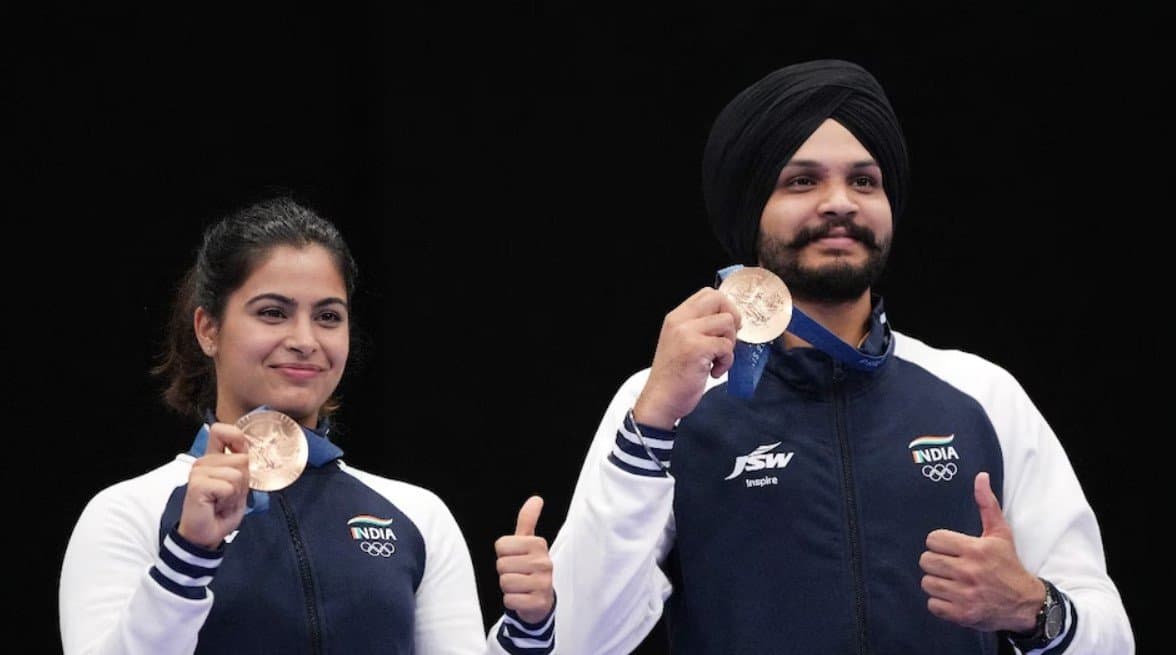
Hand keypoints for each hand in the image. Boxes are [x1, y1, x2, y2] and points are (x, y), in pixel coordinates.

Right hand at [178, 422, 251, 548]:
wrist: (206, 534)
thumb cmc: (221, 510)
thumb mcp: (239, 485)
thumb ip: (241, 466)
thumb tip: (246, 452)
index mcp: (213, 458)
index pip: (221, 431)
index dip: (237, 437)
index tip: (241, 454)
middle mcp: (204, 461)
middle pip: (241, 459)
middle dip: (243, 481)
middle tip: (228, 495)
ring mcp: (199, 471)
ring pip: (237, 474)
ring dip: (235, 492)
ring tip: (222, 501)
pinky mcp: (197, 484)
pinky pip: (228, 486)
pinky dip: (228, 499)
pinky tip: (216, 506)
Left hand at [494, 495, 554, 623]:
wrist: (541, 599)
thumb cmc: (529, 566)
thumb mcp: (528, 542)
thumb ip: (528, 520)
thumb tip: (536, 498)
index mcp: (539, 544)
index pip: (501, 545)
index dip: (503, 554)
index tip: (516, 557)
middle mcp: (544, 562)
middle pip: (501, 565)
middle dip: (505, 571)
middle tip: (518, 573)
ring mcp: (543, 583)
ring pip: (505, 583)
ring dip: (508, 587)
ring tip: (520, 585)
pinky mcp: (539, 602)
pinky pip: (509, 600)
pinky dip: (512, 601)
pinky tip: (522, 598)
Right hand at [633, 287, 740, 428]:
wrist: (660, 400)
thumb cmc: (674, 376)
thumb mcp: (681, 343)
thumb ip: (699, 327)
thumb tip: (730, 320)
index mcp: (676, 317)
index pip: (708, 293)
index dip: (724, 307)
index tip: (725, 327)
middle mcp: (680, 321)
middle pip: (719, 299)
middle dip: (733, 318)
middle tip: (728, 339)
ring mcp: (687, 333)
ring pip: (727, 322)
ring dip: (729, 344)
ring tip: (716, 360)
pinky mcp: (696, 349)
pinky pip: (727, 346)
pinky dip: (726, 362)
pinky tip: (713, 371)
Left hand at [919, 472, 1042, 631]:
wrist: (1025, 603)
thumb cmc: (1008, 565)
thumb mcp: (1000, 534)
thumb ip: (987, 505)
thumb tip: (980, 476)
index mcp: (975, 549)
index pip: (933, 539)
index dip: (939, 544)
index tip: (950, 549)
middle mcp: (969, 571)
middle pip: (926, 561)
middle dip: (935, 562)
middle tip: (948, 565)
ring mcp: (965, 594)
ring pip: (927, 582)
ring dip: (936, 582)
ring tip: (950, 581)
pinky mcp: (962, 614)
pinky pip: (932, 604)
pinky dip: (939, 603)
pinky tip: (952, 597)